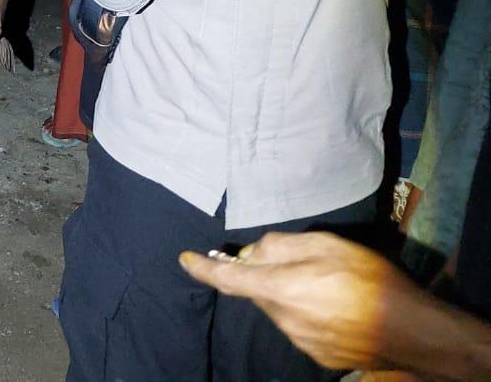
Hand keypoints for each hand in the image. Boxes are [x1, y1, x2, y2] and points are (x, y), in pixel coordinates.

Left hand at [179, 232, 415, 372]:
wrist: (415, 333)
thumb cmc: (371, 281)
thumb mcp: (327, 245)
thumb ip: (283, 245)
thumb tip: (255, 253)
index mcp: (280, 289)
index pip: (227, 278)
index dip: (202, 267)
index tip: (185, 259)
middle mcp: (283, 319)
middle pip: (258, 290)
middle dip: (266, 274)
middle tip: (299, 260)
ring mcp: (300, 341)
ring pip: (279, 308)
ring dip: (289, 293)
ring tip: (329, 285)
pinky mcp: (317, 355)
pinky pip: (299, 326)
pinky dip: (306, 311)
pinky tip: (337, 306)